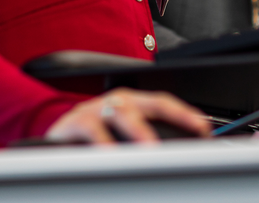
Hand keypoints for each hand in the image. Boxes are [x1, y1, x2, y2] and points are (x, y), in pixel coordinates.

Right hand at [45, 88, 211, 143]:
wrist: (54, 133)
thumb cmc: (94, 135)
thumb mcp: (121, 134)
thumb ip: (144, 139)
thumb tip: (176, 157)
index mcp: (131, 102)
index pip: (164, 102)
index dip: (185, 113)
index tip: (204, 128)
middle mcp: (116, 101)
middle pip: (149, 103)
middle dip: (173, 115)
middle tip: (191, 132)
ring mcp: (96, 109)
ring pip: (122, 113)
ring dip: (139, 130)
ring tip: (151, 148)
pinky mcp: (74, 123)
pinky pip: (91, 130)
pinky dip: (103, 142)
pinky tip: (112, 155)